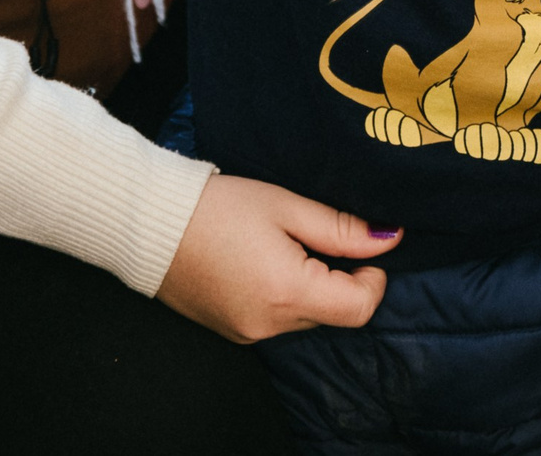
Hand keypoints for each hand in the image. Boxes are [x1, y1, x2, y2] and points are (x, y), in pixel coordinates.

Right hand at [156, 173, 399, 342]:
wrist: (150, 222)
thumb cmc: (219, 207)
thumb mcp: (286, 207)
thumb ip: (341, 229)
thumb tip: (390, 239)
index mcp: (287, 294)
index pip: (358, 308)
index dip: (373, 278)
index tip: (365, 249)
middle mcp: (269, 325)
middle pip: (332, 313)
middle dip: (339, 279)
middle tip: (316, 236)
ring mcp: (247, 334)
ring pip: (305, 317)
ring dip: (310, 288)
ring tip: (283, 245)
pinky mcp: (231, 331)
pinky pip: (277, 320)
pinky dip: (284, 296)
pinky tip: (262, 261)